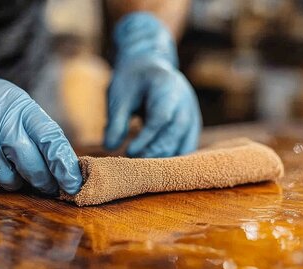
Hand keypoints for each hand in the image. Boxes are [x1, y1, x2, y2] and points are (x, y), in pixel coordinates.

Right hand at [0, 16, 81, 193]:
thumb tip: (64, 171)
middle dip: (44, 181)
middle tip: (49, 186)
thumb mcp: (20, 106)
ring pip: (8, 179)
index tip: (74, 184)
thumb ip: (41, 134)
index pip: (50, 139)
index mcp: (22, 109)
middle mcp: (0, 123)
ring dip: (16, 181)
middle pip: (31, 166)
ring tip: (12, 166)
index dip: (64, 165)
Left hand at [104, 12, 201, 157]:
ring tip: (142, 167)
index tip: (129, 152)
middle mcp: (185, 100)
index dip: (146, 138)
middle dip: (155, 152)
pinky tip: (156, 166)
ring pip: (184, 143)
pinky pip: (187, 146)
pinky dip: (173, 158)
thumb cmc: (131, 81)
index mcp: (166, 86)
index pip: (159, 117)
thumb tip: (110, 147)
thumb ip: (115, 121)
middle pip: (174, 133)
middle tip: (134, 164)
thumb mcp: (118, 96)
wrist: (149, 66)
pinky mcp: (192, 125)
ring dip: (164, 159)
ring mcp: (192, 113)